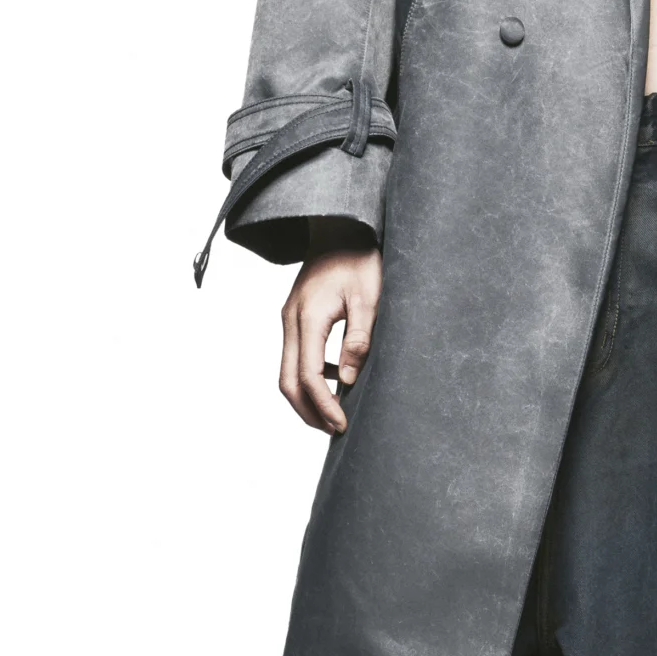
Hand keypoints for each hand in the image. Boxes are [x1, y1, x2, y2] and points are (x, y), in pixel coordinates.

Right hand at [281, 240, 383, 433]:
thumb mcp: (369, 297)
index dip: (323, 406)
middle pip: (287, 381)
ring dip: (307, 397)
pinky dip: (312, 376)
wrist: (340, 226)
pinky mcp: (296, 317)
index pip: (308, 376)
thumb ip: (358, 338)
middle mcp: (291, 321)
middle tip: (337, 430)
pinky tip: (339, 379)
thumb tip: (348, 380)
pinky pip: (296, 356)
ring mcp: (290, 319)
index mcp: (308, 317)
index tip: (342, 425)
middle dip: (308, 411)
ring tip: (337, 413)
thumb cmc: (359, 257)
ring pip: (287, 371)